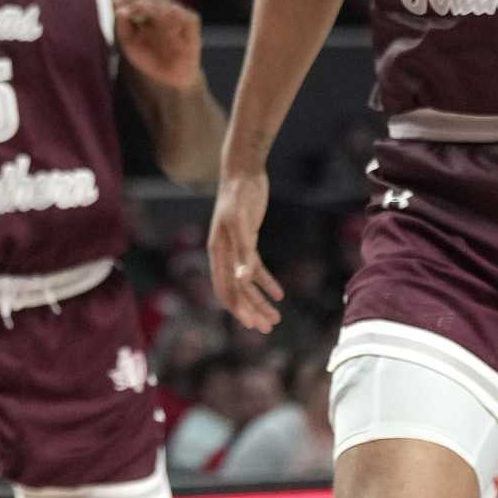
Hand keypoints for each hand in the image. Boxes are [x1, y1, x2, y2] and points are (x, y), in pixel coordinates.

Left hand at [113, 0, 203, 91]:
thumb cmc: (149, 58)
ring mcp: (177, 15)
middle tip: (132, 7)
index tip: (115, 1)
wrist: (170, 77)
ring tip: (144, 12)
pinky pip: (187, 17)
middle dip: (140, 3)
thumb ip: (123, 28)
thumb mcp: (130, 45)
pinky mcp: (192, 23)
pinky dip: (178, 17)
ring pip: (167, 6)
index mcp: (145, 12)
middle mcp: (161, 10)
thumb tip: (119, 11)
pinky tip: (170, 17)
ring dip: (156, 8)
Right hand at [207, 171, 282, 332]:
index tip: (253, 325)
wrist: (242, 170)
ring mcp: (235, 247)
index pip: (225, 288)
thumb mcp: (242, 221)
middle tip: (268, 328)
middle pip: (236, 289)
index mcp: (218, 250)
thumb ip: (243, 250)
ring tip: (275, 318)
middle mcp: (224, 252)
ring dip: (259, 300)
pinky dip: (265, 281)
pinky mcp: (247, 239)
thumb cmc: (239, 193)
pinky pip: (255, 266)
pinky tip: (279, 294)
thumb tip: (244, 279)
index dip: (238, 308)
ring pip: (246, 282)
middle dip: (250, 310)